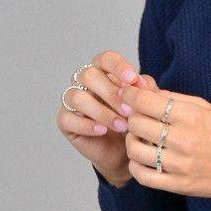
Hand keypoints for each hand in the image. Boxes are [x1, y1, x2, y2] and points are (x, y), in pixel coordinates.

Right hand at [56, 50, 160, 182]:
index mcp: (104, 71)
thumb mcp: (144, 105)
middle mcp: (84, 82)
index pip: (106, 59)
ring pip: (77, 97)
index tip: (132, 80)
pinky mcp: (65, 121)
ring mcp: (71, 100)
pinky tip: (102, 131)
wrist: (125, 151)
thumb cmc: (134, 122)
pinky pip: (68, 118)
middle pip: (89, 75)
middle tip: (130, 111)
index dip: (118, 66)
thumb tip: (140, 83)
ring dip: (102, 111)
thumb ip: (145, 90)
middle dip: (112, 94)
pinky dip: (87, 125)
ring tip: (122, 126)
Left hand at [118, 81, 210, 201]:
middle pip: (136, 123)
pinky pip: (143, 176)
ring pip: (135, 150)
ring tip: (139, 139)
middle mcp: (183, 139)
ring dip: (131, 141)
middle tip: (136, 118)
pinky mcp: (179, 184)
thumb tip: (147, 90)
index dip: (129, 95)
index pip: (144, 101)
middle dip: (131, 117)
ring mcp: (180, 164)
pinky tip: (141, 159)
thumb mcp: (209, 109)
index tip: (127, 95)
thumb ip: (177, 99)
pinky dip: (135, 166)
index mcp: (190, 116)